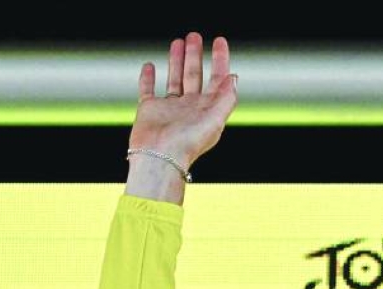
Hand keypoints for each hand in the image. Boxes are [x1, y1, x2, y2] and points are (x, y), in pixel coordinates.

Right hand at [130, 32, 237, 175]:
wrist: (159, 158)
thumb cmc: (187, 144)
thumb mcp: (215, 120)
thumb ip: (226, 99)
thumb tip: (234, 77)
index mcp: (206, 110)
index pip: (216, 80)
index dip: (220, 61)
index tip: (219, 42)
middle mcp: (189, 108)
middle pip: (194, 75)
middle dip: (195, 55)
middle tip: (194, 37)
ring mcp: (169, 109)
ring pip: (174, 79)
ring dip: (176, 61)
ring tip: (177, 42)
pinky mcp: (150, 110)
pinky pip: (148, 90)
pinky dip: (148, 78)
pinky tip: (150, 66)